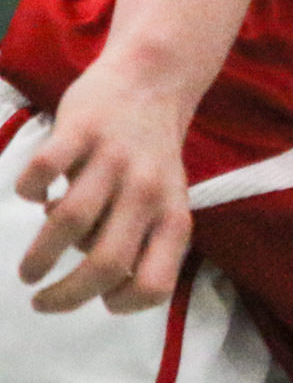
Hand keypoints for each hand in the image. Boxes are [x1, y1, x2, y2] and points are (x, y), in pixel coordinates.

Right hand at [15, 65, 192, 314]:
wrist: (156, 78)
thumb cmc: (148, 156)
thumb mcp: (163, 201)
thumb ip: (135, 238)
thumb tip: (92, 281)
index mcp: (172, 214)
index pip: (155, 282)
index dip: (124, 304)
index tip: (100, 302)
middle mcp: (149, 189)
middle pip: (107, 263)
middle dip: (67, 296)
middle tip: (42, 301)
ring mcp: (115, 158)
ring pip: (71, 221)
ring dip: (40, 256)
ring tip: (31, 269)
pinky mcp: (83, 128)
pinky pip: (44, 169)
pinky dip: (30, 190)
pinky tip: (34, 194)